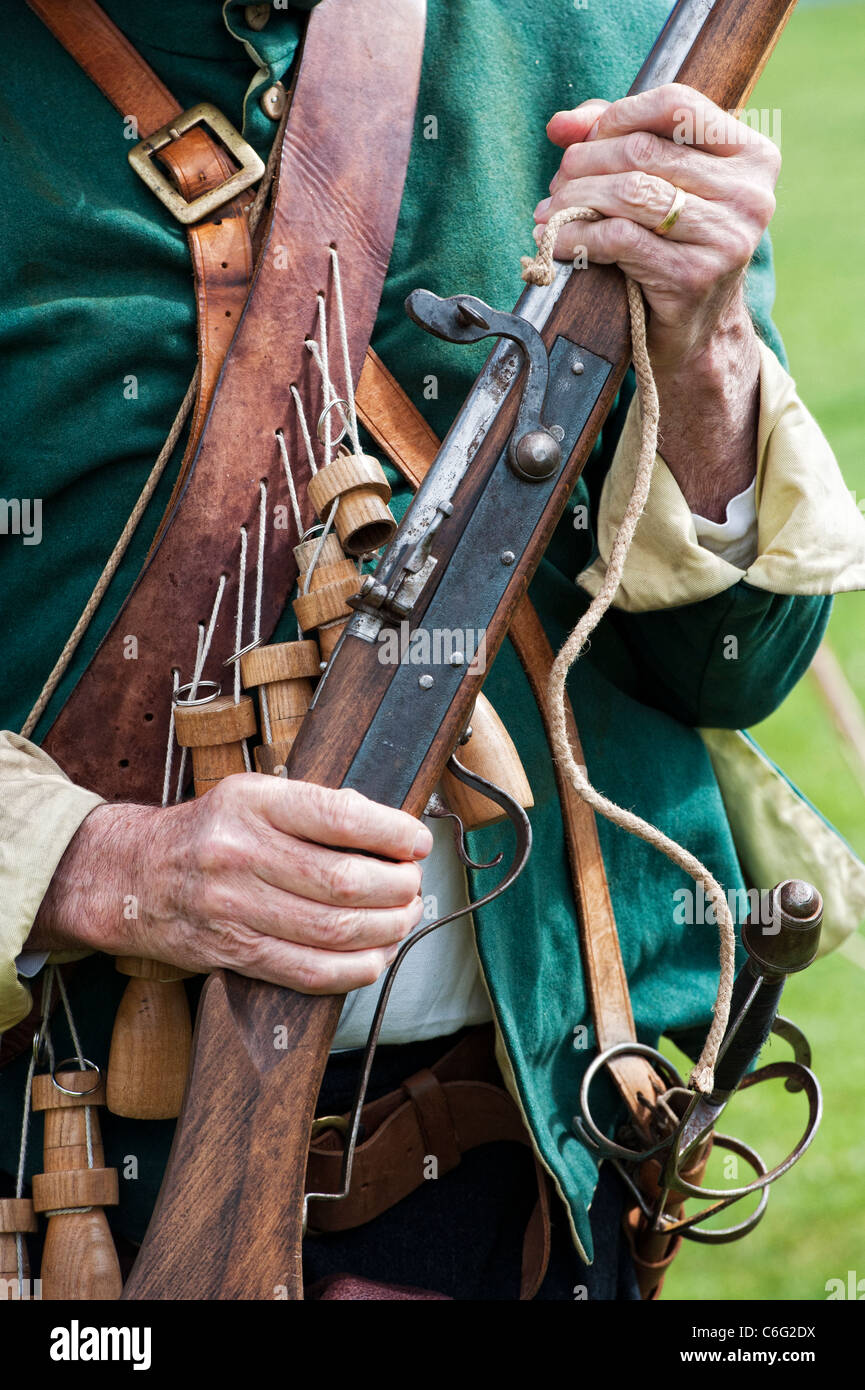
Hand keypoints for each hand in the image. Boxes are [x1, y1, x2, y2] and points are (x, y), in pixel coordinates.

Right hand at [31, 776, 431, 994]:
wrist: (131, 875)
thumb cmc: (207, 832)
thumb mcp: (251, 796)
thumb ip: (313, 808)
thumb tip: (388, 829)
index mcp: (252, 803)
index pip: (338, 816)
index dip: (391, 833)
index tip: (418, 842)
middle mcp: (239, 853)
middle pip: (343, 881)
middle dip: (396, 888)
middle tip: (414, 886)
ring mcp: (233, 907)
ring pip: (332, 930)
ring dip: (385, 930)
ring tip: (403, 919)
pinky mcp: (232, 952)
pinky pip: (307, 971)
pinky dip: (354, 969)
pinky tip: (375, 957)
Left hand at [535, 84, 779, 368]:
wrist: (697, 331)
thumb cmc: (675, 247)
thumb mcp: (661, 183)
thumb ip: (617, 140)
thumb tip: (561, 125)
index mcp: (753, 156)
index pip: (676, 105)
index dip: (618, 115)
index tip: (585, 142)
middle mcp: (749, 194)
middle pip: (643, 150)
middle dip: (585, 163)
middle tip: (557, 183)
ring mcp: (726, 238)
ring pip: (629, 191)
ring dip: (576, 199)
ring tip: (550, 211)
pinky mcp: (694, 277)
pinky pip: (619, 239)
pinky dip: (579, 236)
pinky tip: (558, 241)